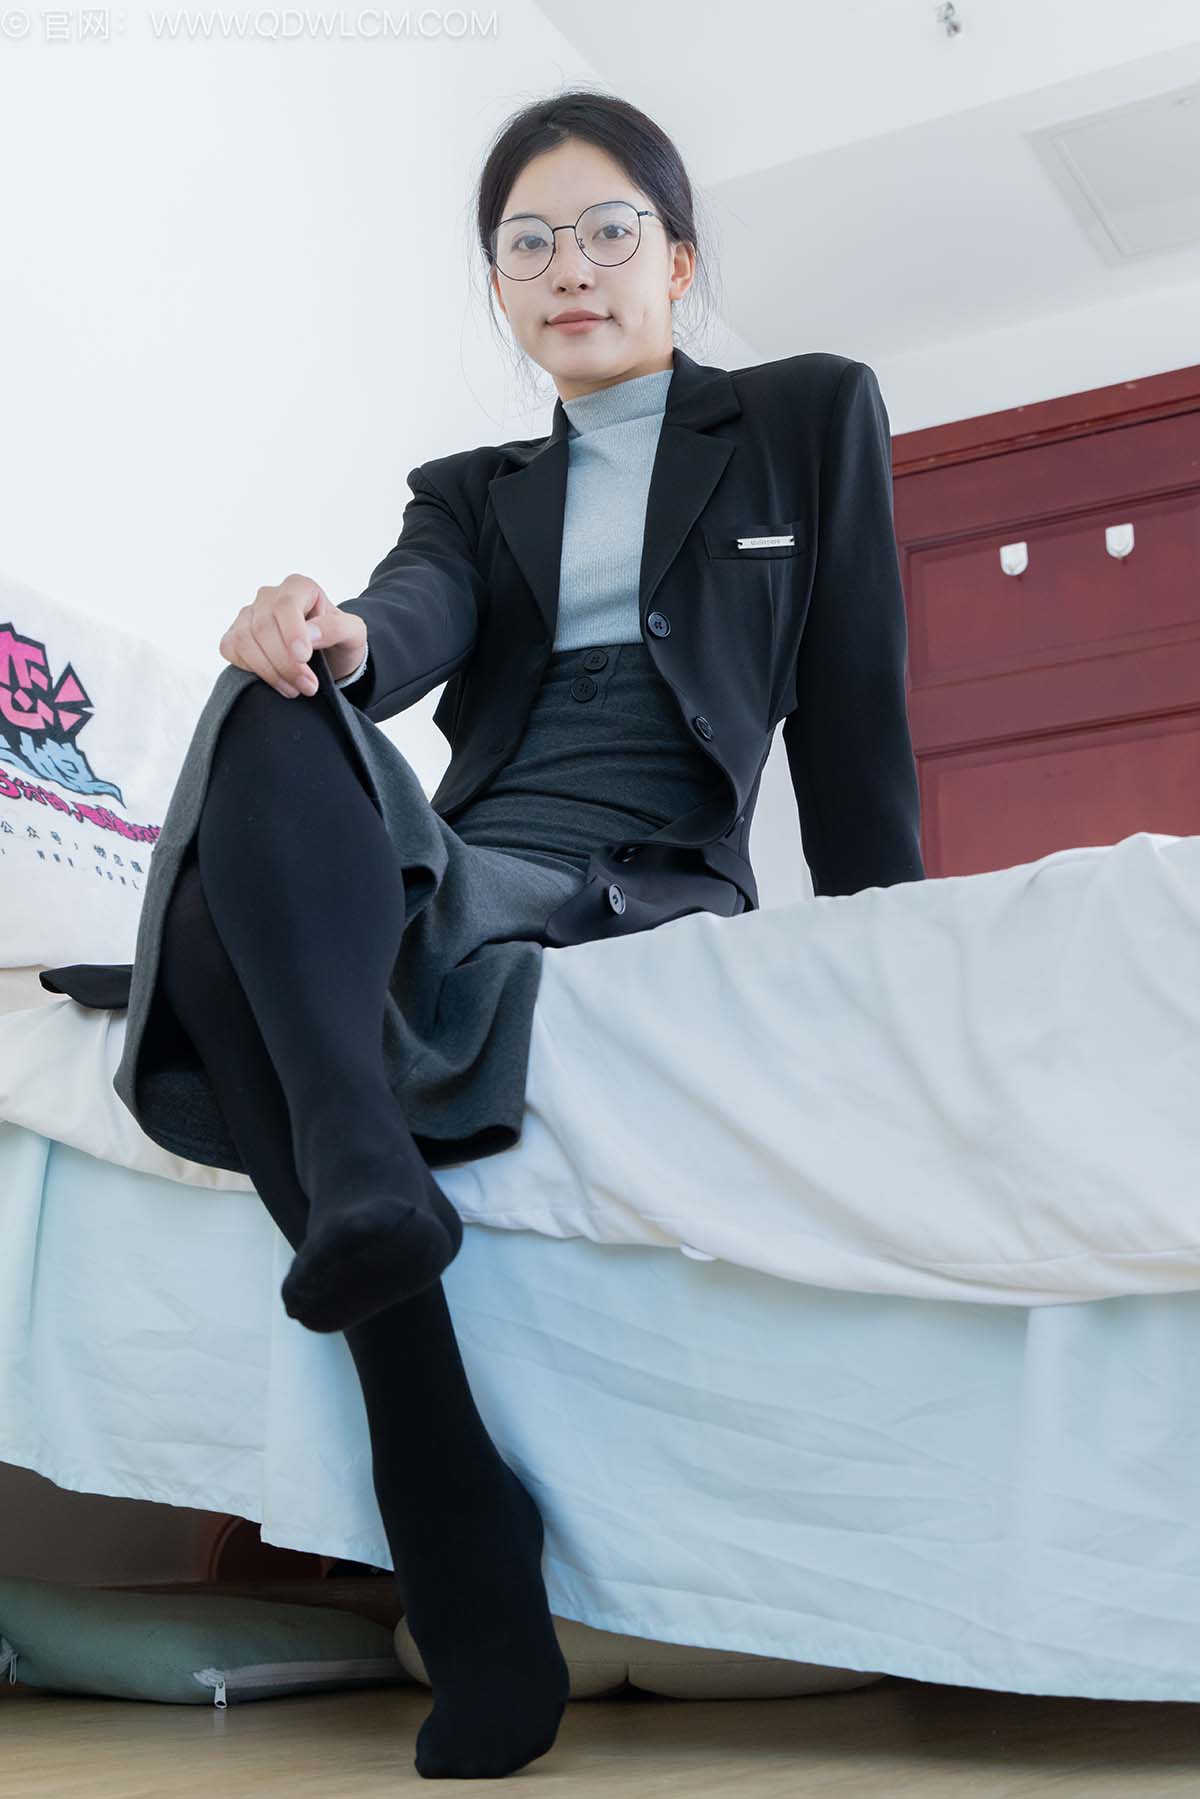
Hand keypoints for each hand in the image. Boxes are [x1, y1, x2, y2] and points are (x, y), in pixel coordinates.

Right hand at [218, 574, 367, 697]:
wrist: (327, 658)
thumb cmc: (338, 641)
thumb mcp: (354, 633)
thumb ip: (338, 628)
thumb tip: (310, 634)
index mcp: (299, 587)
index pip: (287, 605)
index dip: (292, 632)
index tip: (304, 657)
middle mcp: (269, 596)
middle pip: (264, 627)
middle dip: (286, 663)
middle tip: (309, 686)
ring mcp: (248, 615)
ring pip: (246, 640)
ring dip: (270, 671)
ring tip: (296, 689)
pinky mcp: (234, 636)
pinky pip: (232, 650)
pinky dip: (252, 670)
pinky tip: (277, 682)